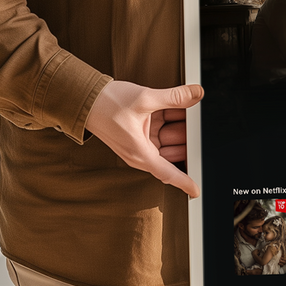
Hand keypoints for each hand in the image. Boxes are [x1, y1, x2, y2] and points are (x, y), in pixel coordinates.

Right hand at [85, 80, 203, 195]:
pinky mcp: (138, 132)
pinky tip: (180, 107)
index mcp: (140, 153)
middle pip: (171, 153)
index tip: (196, 191)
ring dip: (178, 127)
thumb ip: (174, 97)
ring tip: (192, 112)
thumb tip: (196, 95)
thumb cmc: (107, 104)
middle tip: (200, 126)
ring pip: (166, 140)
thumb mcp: (145, 99)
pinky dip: (169, 120)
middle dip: (186, 141)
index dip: (184, 182)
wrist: (85, 97)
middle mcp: (139, 151)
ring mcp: (139, 142)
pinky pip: (158, 130)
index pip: (168, 173)